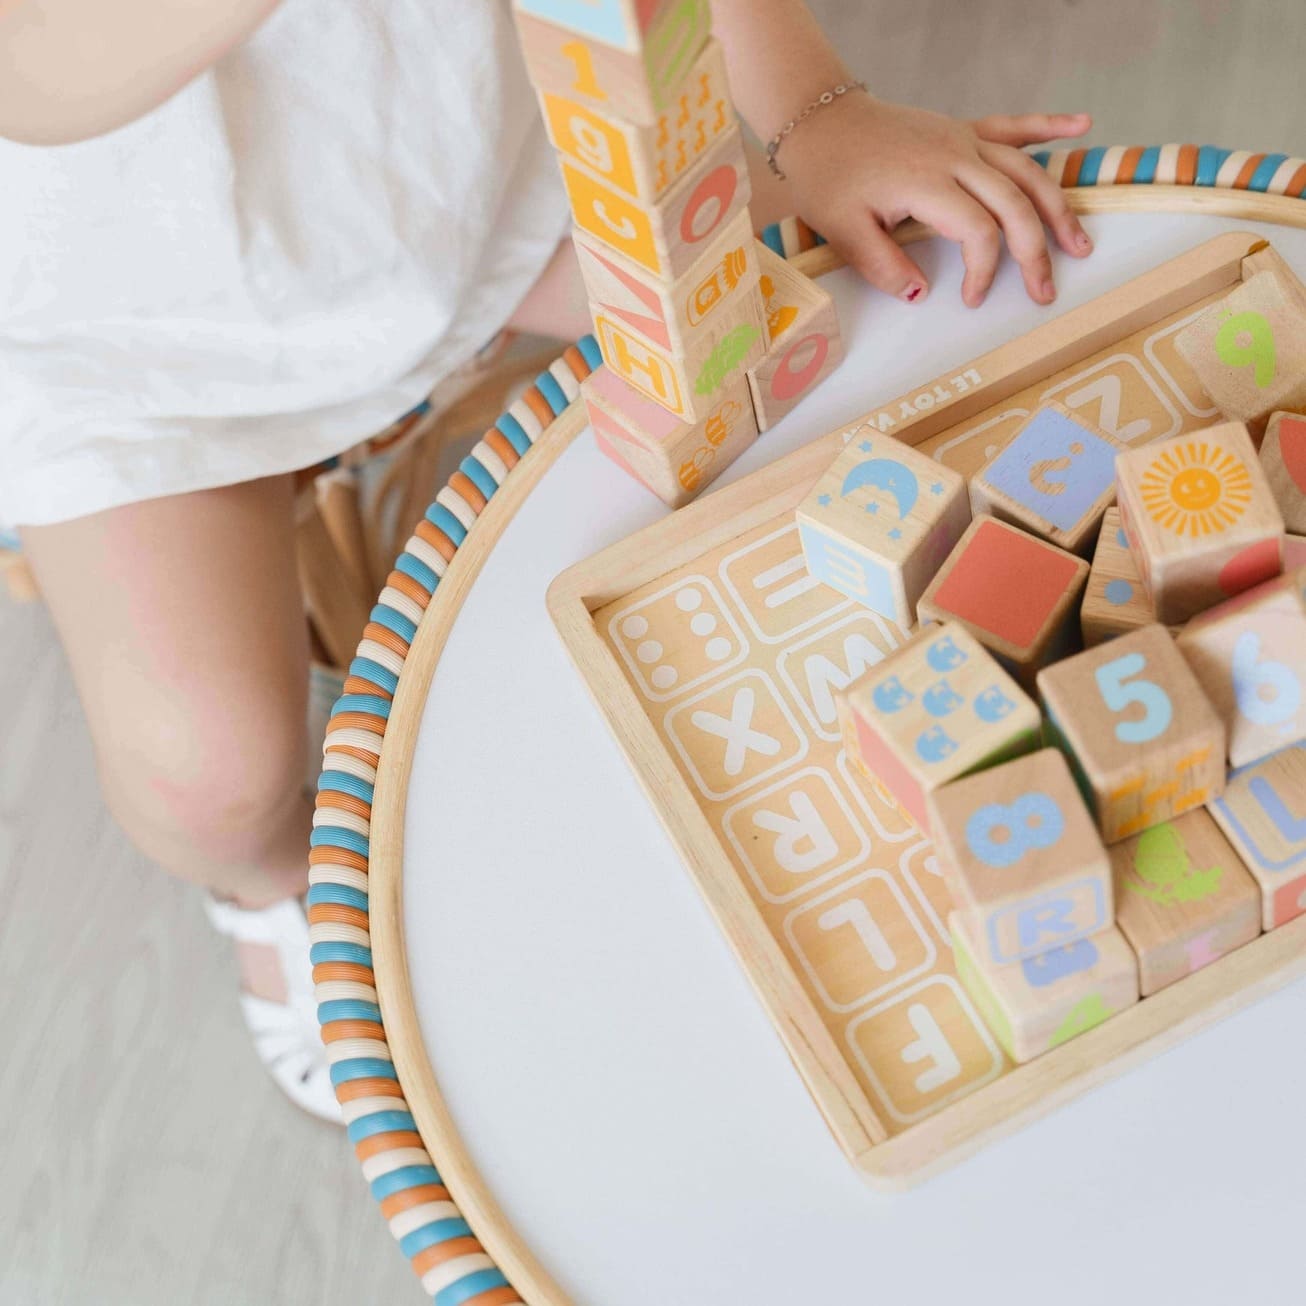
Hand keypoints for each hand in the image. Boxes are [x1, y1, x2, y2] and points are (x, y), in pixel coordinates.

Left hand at [776, 96, 1093, 306]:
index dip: (983, 270)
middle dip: (1036, 251)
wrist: (819, 121)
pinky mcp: (960, 130)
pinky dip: (1049, 125)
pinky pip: (1012, 126)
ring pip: (1025, 170)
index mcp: (927, 182)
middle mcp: (956, 156)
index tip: (971, 299)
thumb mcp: (842, 230)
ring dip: (1056, 206)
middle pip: (1015, 203)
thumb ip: (882, 266)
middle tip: (1045, 290)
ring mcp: (962, 139)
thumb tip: (920, 294)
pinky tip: (1082, 124)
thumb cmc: (828, 176)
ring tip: (1078, 242)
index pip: (979, 231)